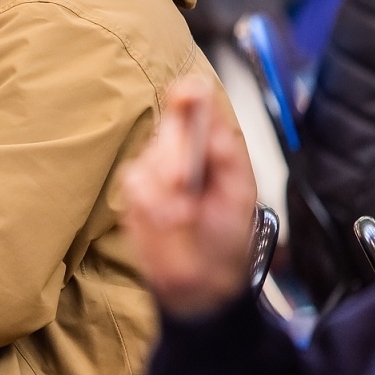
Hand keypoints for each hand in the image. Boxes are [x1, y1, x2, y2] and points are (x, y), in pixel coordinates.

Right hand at [120, 76, 257, 318]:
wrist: (203, 280)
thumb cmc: (225, 236)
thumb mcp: (240, 193)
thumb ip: (229, 157)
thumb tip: (214, 130)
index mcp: (209, 144)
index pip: (195, 106)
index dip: (189, 96)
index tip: (188, 94)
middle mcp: (178, 150)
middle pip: (169, 130)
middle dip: (174, 154)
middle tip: (184, 181)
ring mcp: (153, 170)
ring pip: (149, 160)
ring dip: (165, 188)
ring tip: (185, 214)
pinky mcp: (134, 193)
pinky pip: (135, 186)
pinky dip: (151, 205)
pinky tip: (168, 219)